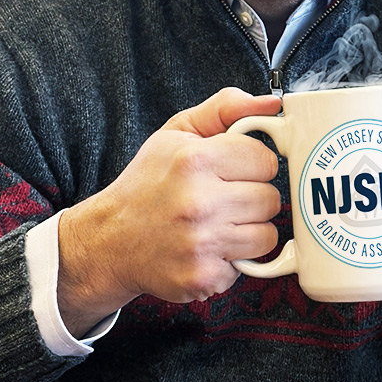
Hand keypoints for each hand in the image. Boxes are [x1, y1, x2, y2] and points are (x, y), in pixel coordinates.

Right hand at [56, 87, 281, 332]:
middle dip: (252, 198)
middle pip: (270, 199)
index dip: (252, 165)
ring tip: (219, 223)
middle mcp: (199, 202)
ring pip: (267, 236)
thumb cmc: (147, 183)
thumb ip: (226, 109)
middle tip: (224, 198)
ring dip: (248, 230)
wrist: (110, 240)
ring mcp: (201, 243)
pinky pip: (248, 266)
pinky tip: (207, 247)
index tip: (234, 170)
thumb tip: (271, 104)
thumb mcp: (177, 132)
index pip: (265, 160)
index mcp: (194, 160)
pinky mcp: (203, 277)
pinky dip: (232, 259)